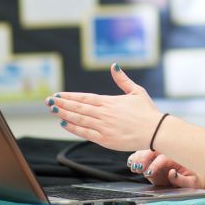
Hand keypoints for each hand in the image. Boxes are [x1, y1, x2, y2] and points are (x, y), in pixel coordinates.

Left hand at [44, 64, 162, 150]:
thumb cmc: (148, 111)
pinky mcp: (105, 140)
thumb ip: (123, 80)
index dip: (70, 96)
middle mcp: (104, 113)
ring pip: (79, 119)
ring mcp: (103, 127)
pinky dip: (73, 128)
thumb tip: (114, 65)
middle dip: (62, 104)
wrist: (156, 130)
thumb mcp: (137, 91)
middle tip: (48, 101)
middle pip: (78, 108)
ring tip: (53, 110)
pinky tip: (64, 124)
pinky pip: (85, 133)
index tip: (57, 94)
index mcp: (110, 102)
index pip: (85, 98)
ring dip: (64, 114)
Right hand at [127, 150, 203, 187]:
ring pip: (146, 151)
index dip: (155, 164)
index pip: (164, 158)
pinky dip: (135, 158)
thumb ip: (182, 179)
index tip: (149, 172)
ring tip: (133, 166)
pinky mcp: (152, 161)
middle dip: (144, 158)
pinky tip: (131, 163)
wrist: (194, 176)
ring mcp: (159, 156)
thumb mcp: (192, 182)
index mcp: (177, 157)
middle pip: (153, 150)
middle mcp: (167, 154)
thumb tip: (172, 173)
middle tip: (138, 168)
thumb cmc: (194, 178)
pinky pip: (142, 155)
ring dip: (138, 157)